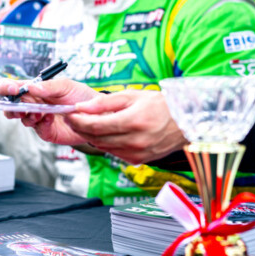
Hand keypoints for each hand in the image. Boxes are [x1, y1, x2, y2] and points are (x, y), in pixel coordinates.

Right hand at [0, 78, 97, 147]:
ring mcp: (39, 119)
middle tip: (20, 107)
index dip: (6, 87)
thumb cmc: (81, 97)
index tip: (12, 90)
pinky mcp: (46, 131)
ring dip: (29, 115)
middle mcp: (34, 104)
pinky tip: (50, 118)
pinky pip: (38, 129)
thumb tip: (30, 87)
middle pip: (11, 106)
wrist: (97, 114)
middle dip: (11, 107)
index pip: (12, 87)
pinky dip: (42, 124)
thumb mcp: (66, 85)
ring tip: (40, 112)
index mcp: (35, 89)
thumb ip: (49, 86)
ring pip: (23, 119)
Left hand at [60, 90, 185, 161]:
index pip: (96, 125)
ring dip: (91, 136)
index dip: (78, 120)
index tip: (69, 113)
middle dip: (80, 128)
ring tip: (87, 123)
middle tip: (72, 118)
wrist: (185, 123)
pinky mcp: (137, 160)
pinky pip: (113, 152)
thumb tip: (82, 107)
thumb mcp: (133, 95)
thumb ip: (105, 102)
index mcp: (134, 121)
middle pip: (96, 138)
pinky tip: (106, 133)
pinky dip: (105, 143)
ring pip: (102, 147)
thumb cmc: (161, 106)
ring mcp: (136, 153)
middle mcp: (134, 141)